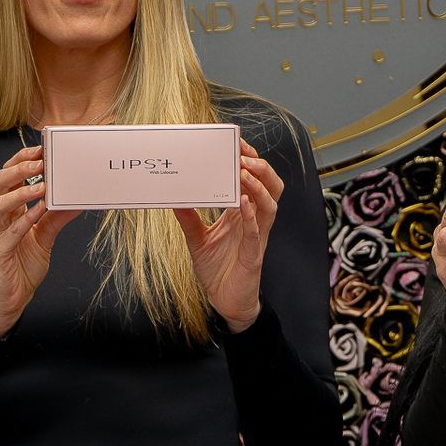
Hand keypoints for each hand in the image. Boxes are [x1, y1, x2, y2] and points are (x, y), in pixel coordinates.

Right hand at [0, 145, 78, 338]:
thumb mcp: (43, 238)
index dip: (20, 161)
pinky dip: (25, 218)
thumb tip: (76, 200)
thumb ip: (55, 218)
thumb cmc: (21, 267)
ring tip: (43, 183)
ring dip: (22, 191)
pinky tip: (40, 209)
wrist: (8, 301)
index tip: (40, 150)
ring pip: (0, 203)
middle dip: (19, 168)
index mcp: (3, 210)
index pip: (7, 177)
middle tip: (40, 160)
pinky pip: (10, 231)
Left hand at [175, 139, 281, 331]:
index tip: (239, 143)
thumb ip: (188, 219)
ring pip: (270, 205)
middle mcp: (255, 221)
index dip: (251, 161)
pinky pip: (257, 232)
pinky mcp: (253, 255)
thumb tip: (174, 198)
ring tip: (246, 171)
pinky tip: (242, 202)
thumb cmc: (218, 270)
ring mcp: (257, 237)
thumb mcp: (197, 239)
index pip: (254, 181)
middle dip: (261, 168)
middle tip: (245, 154)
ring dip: (260, 186)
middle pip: (271, 187)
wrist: (225, 302)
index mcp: (244, 214)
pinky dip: (251, 215)